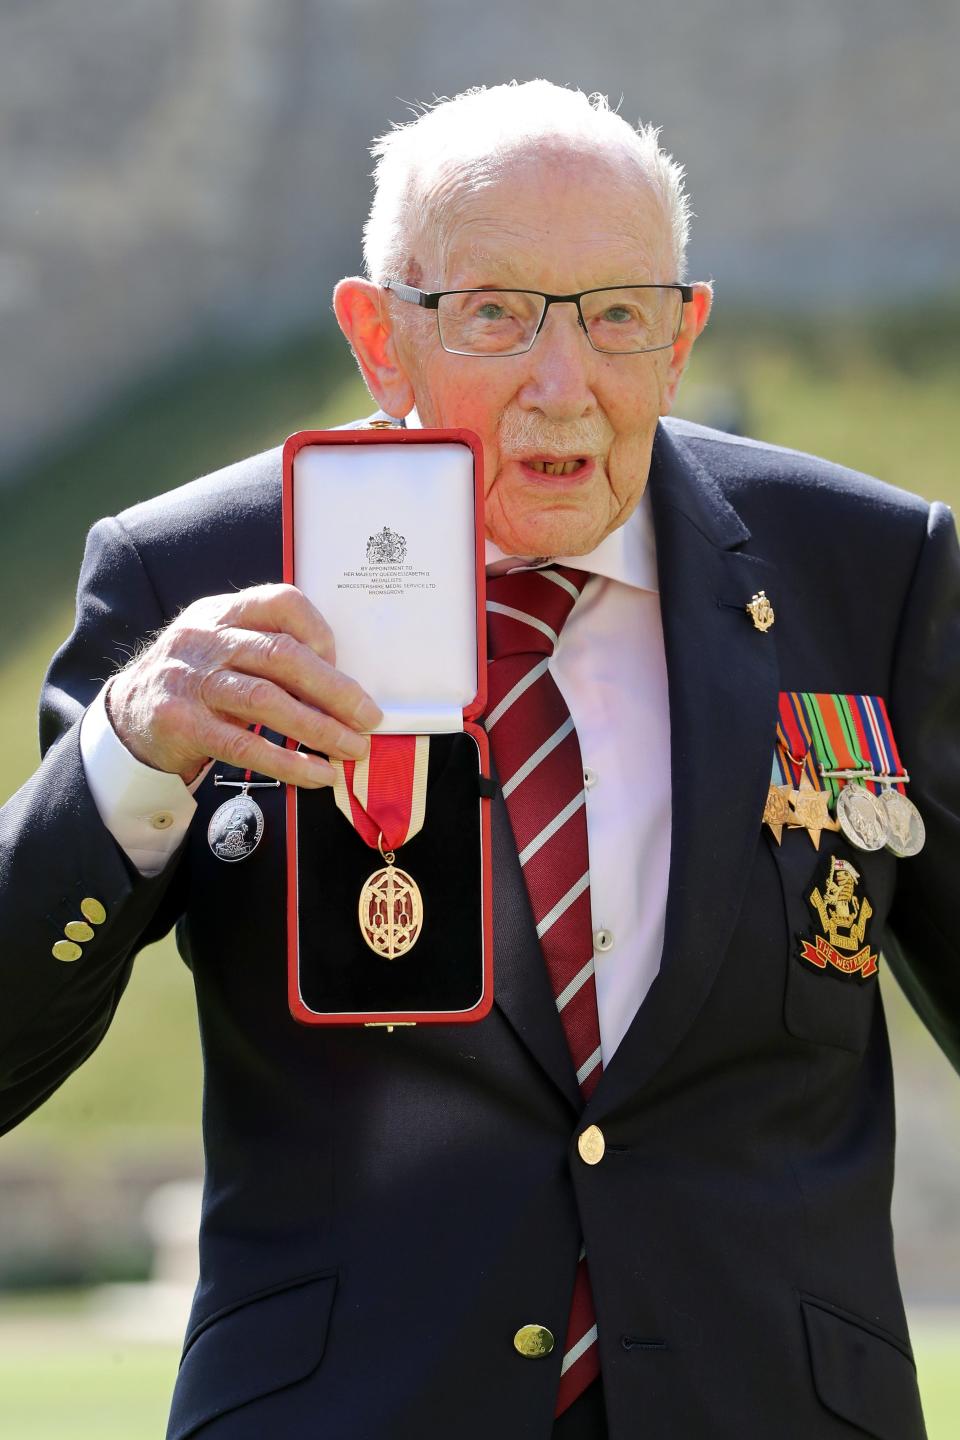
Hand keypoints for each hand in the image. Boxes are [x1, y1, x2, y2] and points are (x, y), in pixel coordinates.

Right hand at [106, 584, 381, 786]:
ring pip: (266, 700)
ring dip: (319, 729)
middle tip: (369, 718)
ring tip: (353, 749)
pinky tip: (317, 774)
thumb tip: (344, 687)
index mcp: (223, 613)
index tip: (343, 664)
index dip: (320, 632)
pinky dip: (288, 761)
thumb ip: (271, 653)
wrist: (126, 718)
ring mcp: (191, 680)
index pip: (282, 602)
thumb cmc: (196, 683)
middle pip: (282, 656)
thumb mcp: (225, 650)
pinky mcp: (181, 723)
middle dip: (335, 690)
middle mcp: (206, 639)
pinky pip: (244, 743)